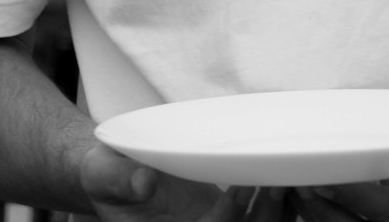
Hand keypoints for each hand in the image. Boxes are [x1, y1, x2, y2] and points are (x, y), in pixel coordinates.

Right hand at [82, 141, 290, 221]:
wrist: (113, 172)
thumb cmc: (104, 174)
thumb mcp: (103, 173)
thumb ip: (120, 179)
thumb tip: (143, 183)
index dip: (225, 217)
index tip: (240, 185)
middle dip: (260, 219)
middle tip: (276, 182)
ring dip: (272, 213)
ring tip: (285, 178)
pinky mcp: (222, 219)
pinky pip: (252, 219)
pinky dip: (270, 204)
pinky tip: (282, 179)